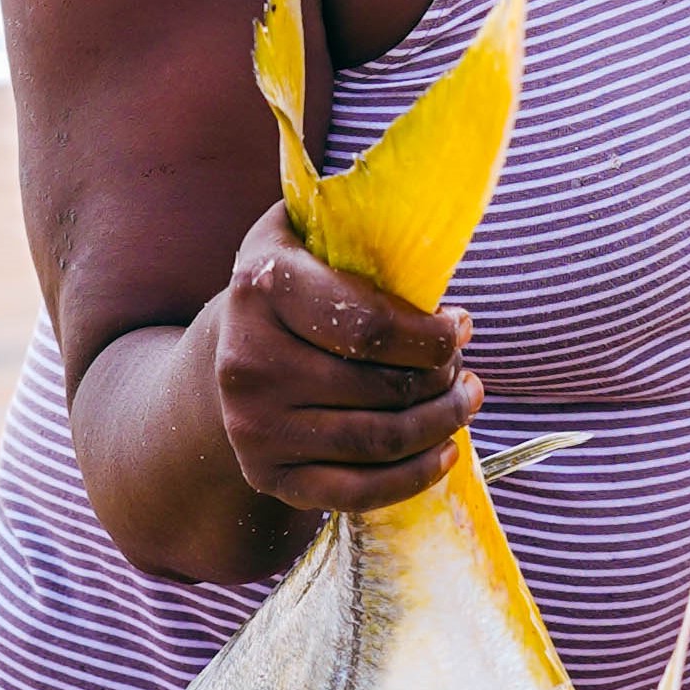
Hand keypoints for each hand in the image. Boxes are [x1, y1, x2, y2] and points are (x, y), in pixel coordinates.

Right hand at [206, 199, 480, 517]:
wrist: (224, 362)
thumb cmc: (291, 291)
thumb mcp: (303, 235)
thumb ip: (352, 218)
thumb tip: (431, 196)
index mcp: (262, 287)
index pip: (370, 325)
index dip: (433, 335)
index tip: (460, 327)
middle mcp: (248, 362)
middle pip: (383, 387)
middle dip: (444, 380)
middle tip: (465, 371)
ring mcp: (254, 426)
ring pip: (380, 439)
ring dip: (442, 424)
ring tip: (463, 403)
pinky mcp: (268, 476)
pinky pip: (358, 492)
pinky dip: (415, 476)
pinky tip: (445, 452)